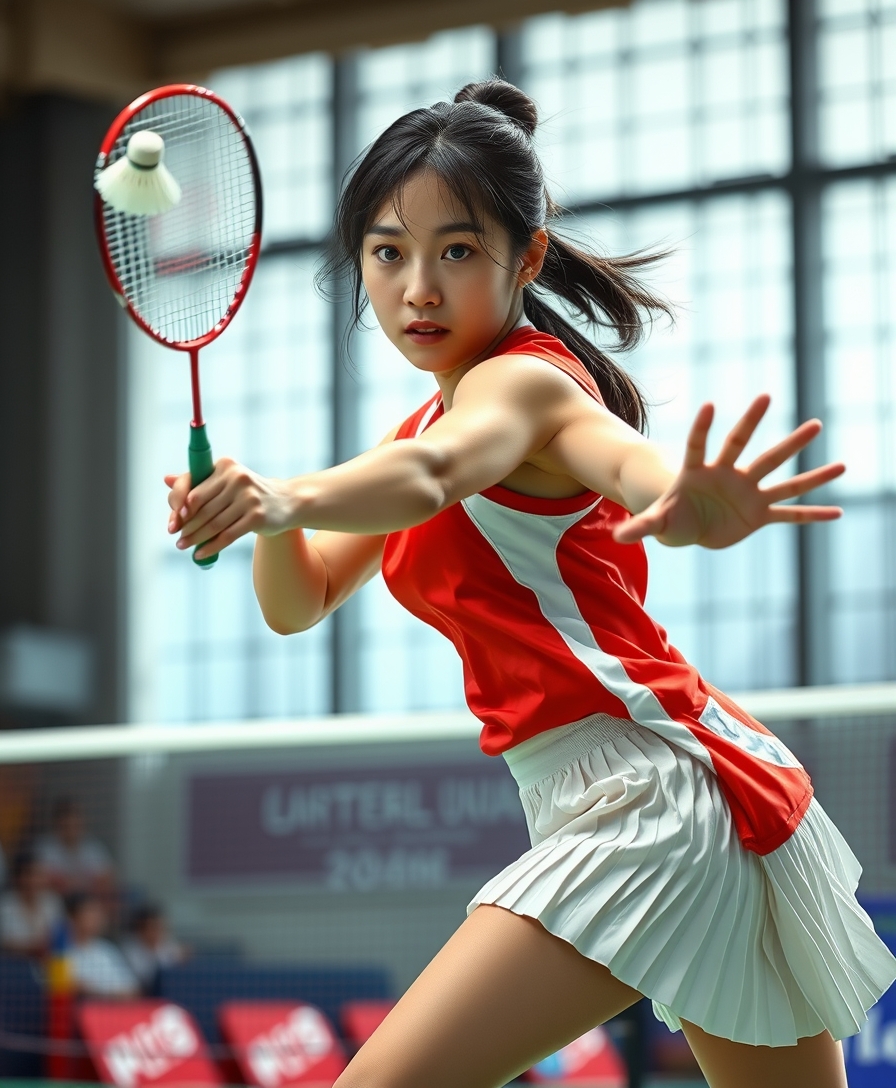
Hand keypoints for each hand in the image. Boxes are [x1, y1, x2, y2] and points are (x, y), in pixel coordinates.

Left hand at [165, 459, 294, 559]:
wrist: (286, 501)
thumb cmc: (250, 492)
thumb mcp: (226, 481)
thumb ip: (199, 482)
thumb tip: (167, 479)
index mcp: (225, 466)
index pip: (194, 488)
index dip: (179, 506)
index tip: (173, 521)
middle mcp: (237, 478)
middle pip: (202, 509)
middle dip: (187, 526)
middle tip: (177, 538)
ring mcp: (249, 497)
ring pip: (214, 523)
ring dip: (196, 538)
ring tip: (184, 547)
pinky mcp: (257, 516)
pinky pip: (228, 535)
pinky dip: (212, 546)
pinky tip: (201, 553)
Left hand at [613, 395, 844, 548]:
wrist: (692, 528)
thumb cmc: (673, 518)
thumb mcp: (658, 522)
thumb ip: (642, 526)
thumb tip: (619, 537)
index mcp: (698, 472)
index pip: (698, 445)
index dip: (702, 427)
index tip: (710, 405)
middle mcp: (727, 475)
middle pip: (741, 445)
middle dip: (753, 422)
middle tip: (766, 395)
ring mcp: (747, 492)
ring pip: (777, 473)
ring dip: (800, 459)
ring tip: (824, 438)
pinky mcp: (759, 514)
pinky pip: (789, 513)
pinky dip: (812, 515)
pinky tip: (838, 512)